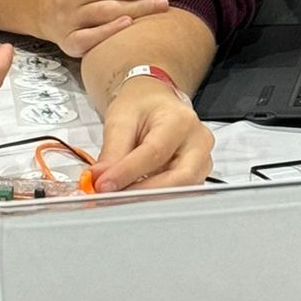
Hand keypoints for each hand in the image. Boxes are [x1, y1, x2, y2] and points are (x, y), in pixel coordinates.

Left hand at [93, 79, 213, 192]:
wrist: (153, 104)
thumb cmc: (141, 107)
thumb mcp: (120, 120)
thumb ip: (111, 152)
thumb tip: (99, 179)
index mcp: (181, 120)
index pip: (154, 153)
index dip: (127, 172)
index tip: (103, 184)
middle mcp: (198, 142)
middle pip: (178, 178)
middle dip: (143, 192)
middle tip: (112, 196)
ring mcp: (202, 161)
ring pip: (180, 190)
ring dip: (148, 197)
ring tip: (119, 195)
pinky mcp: (196, 176)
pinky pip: (177, 193)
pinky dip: (153, 197)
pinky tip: (133, 194)